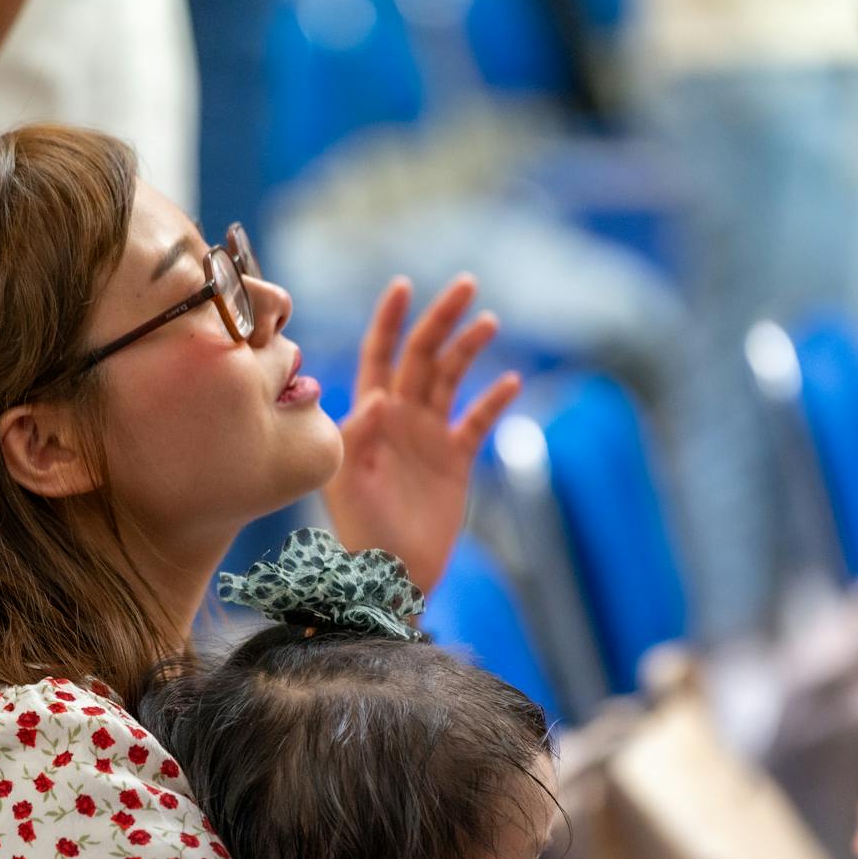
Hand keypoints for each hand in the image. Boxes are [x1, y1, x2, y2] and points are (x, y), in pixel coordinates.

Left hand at [322, 274, 521, 594]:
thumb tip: (378, 396)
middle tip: (466, 285)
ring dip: (468, 349)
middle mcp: (399, 417)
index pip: (379, 354)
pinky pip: (477, 420)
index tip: (403, 285)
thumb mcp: (347, 482)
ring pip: (451, 378)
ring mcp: (429, 435)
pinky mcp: (455, 459)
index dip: (389, 320)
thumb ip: (357, 436)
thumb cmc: (359, 529)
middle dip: (442, 319)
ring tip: (489, 323)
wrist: (392, 573)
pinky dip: (493, 401)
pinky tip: (510, 382)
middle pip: (422, 355)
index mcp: (368, 415)